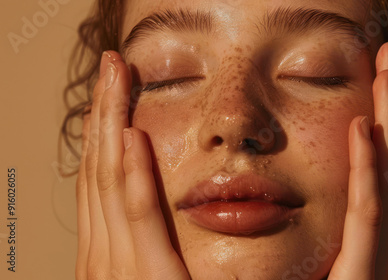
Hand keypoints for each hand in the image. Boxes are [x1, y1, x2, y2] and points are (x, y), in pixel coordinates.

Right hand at [75, 51, 189, 279]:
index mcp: (108, 251)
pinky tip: (129, 138)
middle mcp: (103, 254)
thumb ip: (148, 241)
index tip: (117, 88)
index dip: (105, 127)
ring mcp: (117, 268)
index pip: (101, 177)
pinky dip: (131, 177)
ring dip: (111, 126)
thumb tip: (151, 196)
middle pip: (98, 169)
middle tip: (112, 66)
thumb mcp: (150, 273)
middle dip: (103, 113)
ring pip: (109, 182)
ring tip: (117, 80)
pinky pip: (137, 219)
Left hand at [327, 42, 387, 279]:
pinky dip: (369, 175)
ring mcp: (377, 264)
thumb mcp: (311, 278)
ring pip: (386, 182)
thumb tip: (276, 214)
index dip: (377, 132)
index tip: (370, 89)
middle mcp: (376, 251)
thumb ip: (312, 253)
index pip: (372, 179)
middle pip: (385, 168)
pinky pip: (369, 221)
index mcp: (360, 248)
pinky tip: (365, 130)